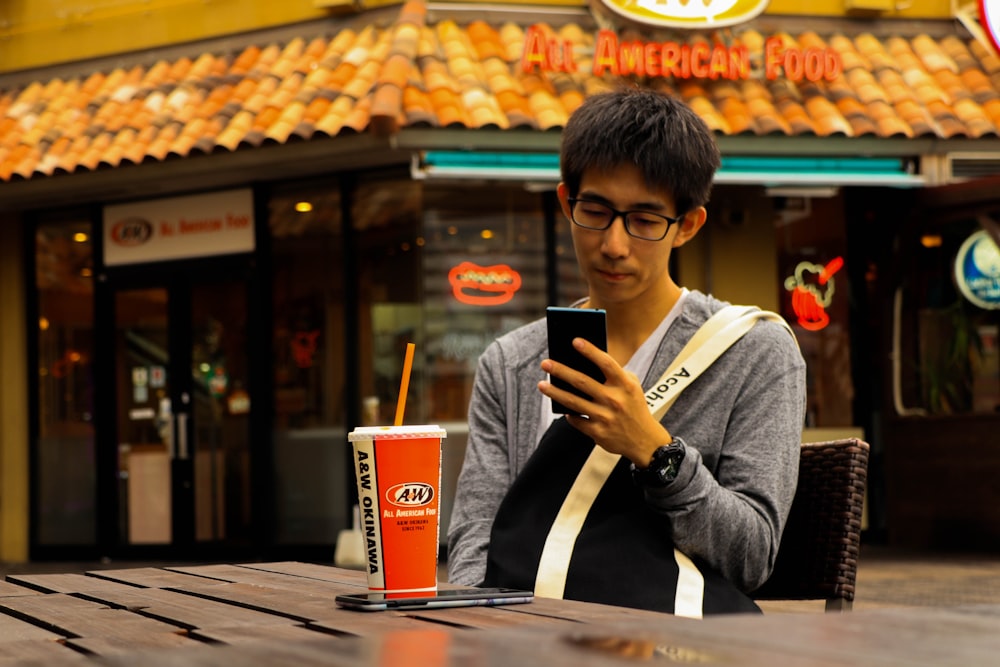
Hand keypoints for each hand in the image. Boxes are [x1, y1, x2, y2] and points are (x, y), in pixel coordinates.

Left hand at [538, 337, 671, 466]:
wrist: (645, 441)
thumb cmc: (634, 406)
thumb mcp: (632, 387)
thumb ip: (614, 373)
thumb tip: (584, 362)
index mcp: (625, 385)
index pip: (606, 363)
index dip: (590, 351)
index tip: (574, 341)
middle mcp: (615, 400)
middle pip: (582, 382)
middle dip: (561, 371)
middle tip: (545, 363)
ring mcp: (606, 417)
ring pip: (574, 402)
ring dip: (555, 393)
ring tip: (541, 385)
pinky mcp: (598, 433)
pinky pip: (577, 420)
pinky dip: (569, 414)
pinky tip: (562, 407)